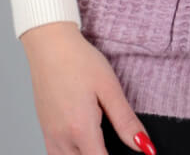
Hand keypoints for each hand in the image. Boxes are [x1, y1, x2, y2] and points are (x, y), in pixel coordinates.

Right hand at [20, 21, 156, 153]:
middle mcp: (62, 138)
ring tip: (101, 144)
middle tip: (115, 145)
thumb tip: (144, 146)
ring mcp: (51, 136)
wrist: (49, 44)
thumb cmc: (79, 60)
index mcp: (81, 129)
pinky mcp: (45, 130)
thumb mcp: (109, 87)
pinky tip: (83, 142)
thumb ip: (126, 121)